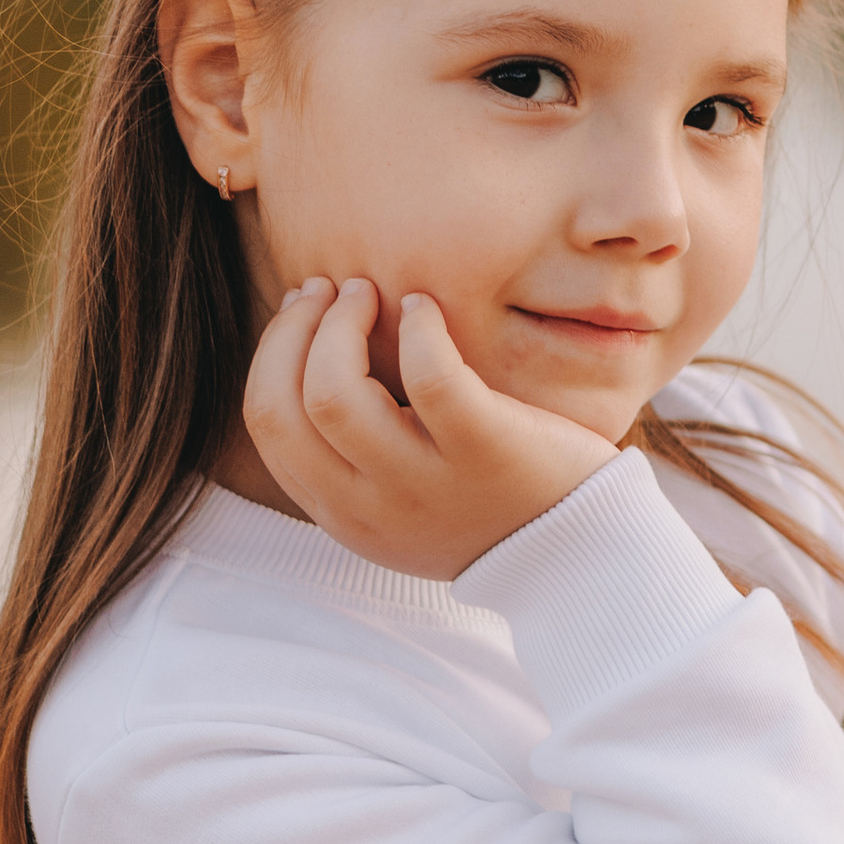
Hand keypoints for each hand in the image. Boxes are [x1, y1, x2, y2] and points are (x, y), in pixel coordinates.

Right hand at [242, 278, 614, 579]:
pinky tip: (426, 308)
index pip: (266, 426)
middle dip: (293, 332)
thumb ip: (352, 456)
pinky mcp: (485, 451)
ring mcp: (426, 482)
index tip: (303, 312)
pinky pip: (430, 377)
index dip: (273, 354)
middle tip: (329, 290)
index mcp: (341, 513)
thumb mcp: (397, 503)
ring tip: (370, 292)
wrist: (577, 553)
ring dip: (341, 324)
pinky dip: (419, 328)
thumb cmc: (485, 507)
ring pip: (336, 392)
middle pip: (284, 406)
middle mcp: (371, 505)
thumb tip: (312, 353)